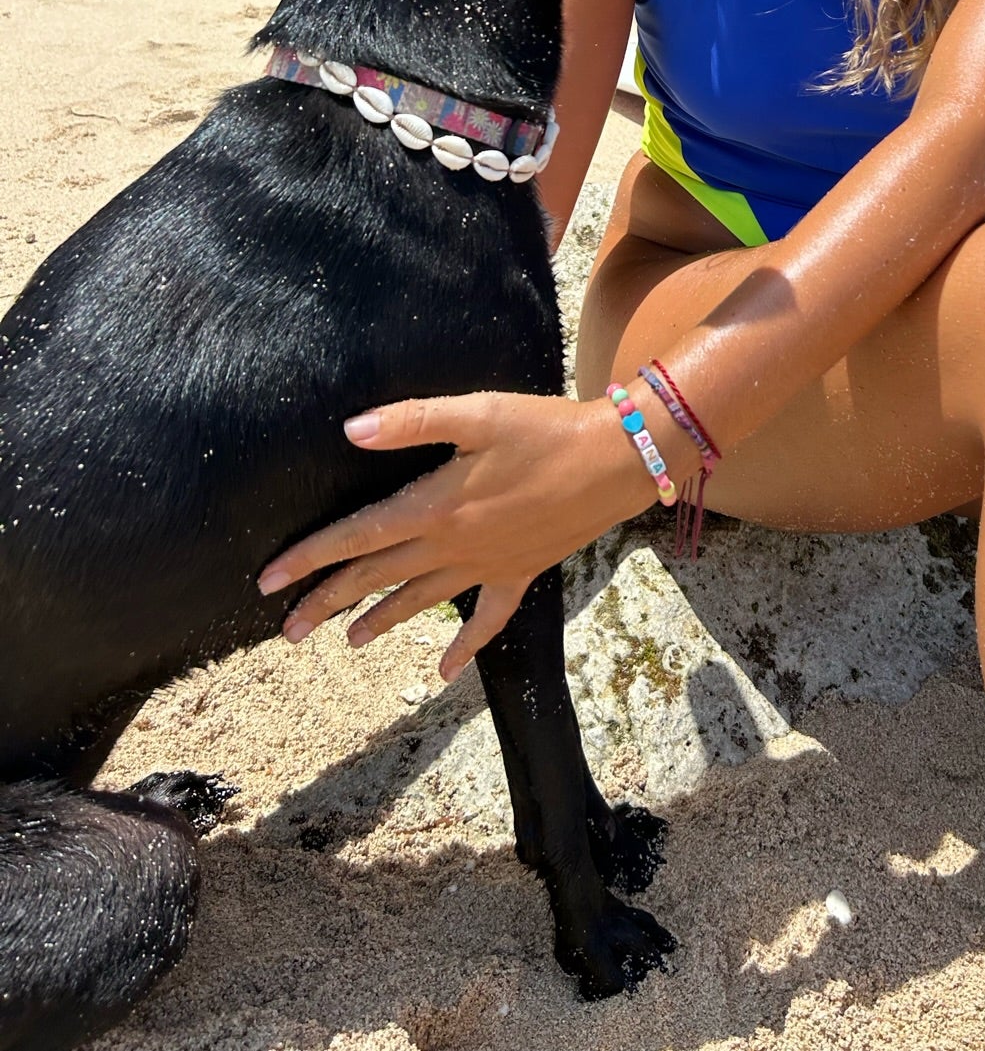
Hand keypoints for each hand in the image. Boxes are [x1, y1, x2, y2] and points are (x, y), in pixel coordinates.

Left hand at [257, 392, 651, 681]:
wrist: (617, 460)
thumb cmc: (545, 429)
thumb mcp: (478, 413)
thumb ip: (412, 421)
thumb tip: (351, 430)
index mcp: (435, 506)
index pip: (357, 537)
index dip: (309, 557)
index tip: (267, 582)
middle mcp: (452, 545)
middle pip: (377, 578)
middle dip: (328, 603)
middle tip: (288, 631)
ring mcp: (486, 565)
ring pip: (421, 601)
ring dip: (380, 620)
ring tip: (348, 640)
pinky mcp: (519, 573)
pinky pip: (487, 619)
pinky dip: (464, 647)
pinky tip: (443, 671)